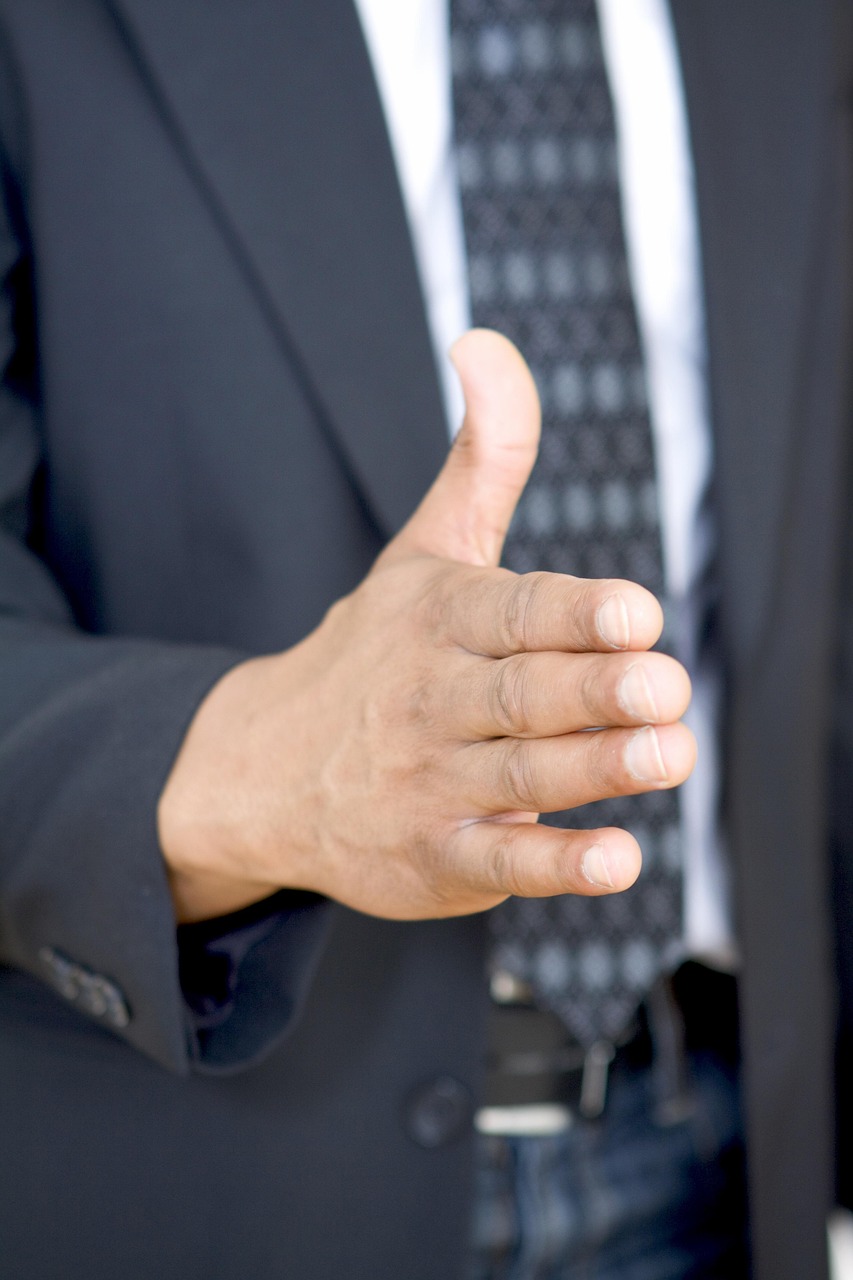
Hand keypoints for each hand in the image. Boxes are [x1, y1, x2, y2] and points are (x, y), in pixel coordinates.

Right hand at [158, 330, 694, 922]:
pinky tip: (617, 858)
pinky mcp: (435, 857)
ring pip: (521, 775)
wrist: (263, 768)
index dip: (576, 611)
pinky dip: (555, 864)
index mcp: (440, 618)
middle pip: (524, 693)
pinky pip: (500, 861)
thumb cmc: (371, 650)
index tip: (636, 613)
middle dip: (595, 689)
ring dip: (596, 768)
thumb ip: (482, 456)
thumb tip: (485, 341)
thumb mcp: (423, 548)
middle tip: (663, 687)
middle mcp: (433, 699)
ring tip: (667, 754)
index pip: (515, 610)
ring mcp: (430, 782)